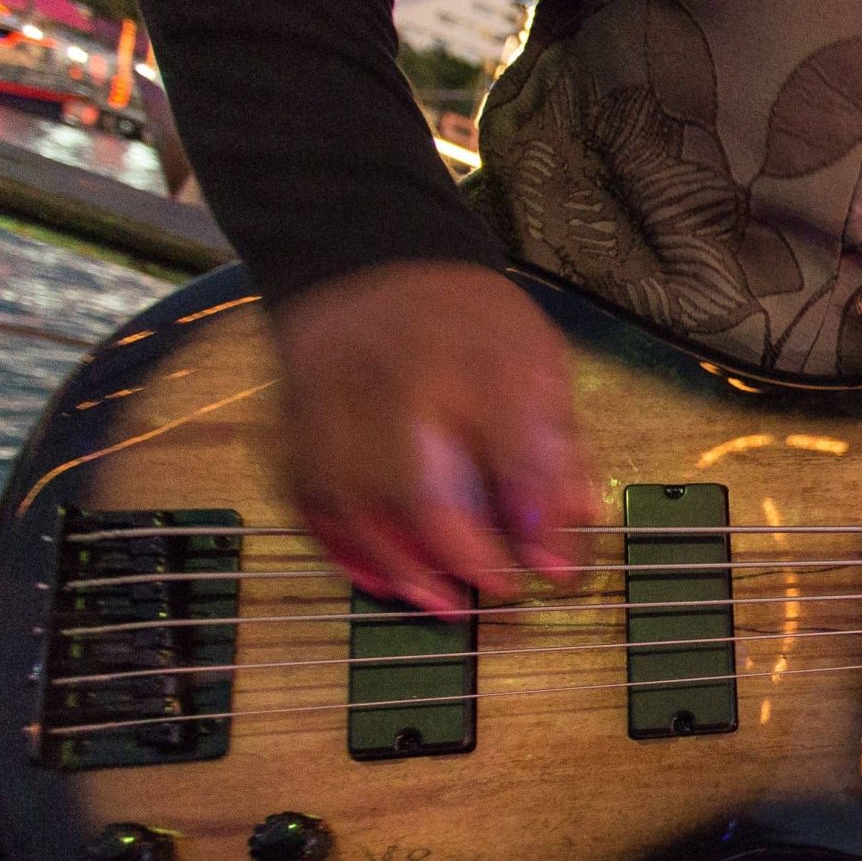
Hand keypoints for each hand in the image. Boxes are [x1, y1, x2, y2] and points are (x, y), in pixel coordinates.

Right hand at [271, 261, 598, 613]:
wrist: (368, 259)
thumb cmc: (467, 324)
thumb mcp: (537, 362)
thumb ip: (555, 447)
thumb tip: (570, 537)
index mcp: (476, 354)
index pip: (512, 444)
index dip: (536, 518)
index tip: (556, 572)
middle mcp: (395, 376)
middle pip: (417, 483)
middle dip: (459, 555)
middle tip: (497, 595)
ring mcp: (331, 397)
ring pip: (352, 500)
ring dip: (398, 563)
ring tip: (440, 601)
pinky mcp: (291, 417)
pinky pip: (306, 494)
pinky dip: (340, 545)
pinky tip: (376, 576)